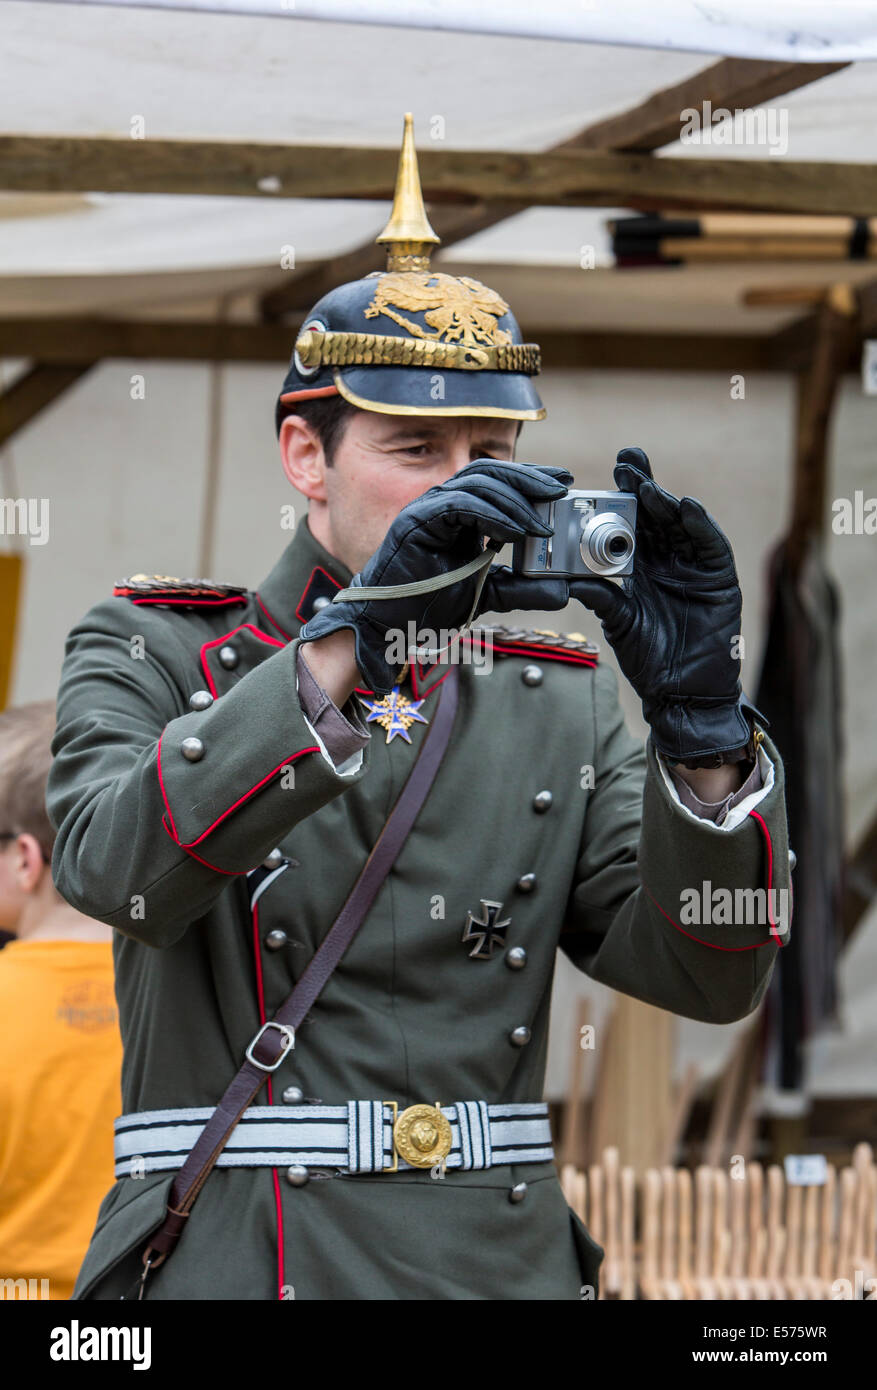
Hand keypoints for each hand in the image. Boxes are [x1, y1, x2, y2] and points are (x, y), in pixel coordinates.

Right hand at [299, 459, 572, 692]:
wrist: (388, 626)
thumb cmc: (427, 605)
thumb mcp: (487, 593)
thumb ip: (521, 588)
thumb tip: (562, 590)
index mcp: (456, 511)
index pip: (496, 479)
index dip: (529, 477)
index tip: (562, 484)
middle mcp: (440, 502)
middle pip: (489, 471)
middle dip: (529, 478)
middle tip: (560, 489)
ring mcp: (426, 508)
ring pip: (476, 483)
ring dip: (514, 500)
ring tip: (540, 524)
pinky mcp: (416, 522)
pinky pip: (459, 504)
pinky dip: (491, 515)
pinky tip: (513, 532)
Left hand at [569, 447, 755, 762]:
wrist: (681, 693)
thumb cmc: (648, 659)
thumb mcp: (618, 621)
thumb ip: (599, 596)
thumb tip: (565, 579)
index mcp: (642, 566)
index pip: (633, 522)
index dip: (624, 496)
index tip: (608, 474)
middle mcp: (668, 560)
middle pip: (658, 514)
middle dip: (645, 485)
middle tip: (627, 460)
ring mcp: (694, 566)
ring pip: (682, 524)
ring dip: (667, 501)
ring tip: (649, 484)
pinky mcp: (719, 578)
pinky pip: (711, 545)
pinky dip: (701, 525)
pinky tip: (687, 507)